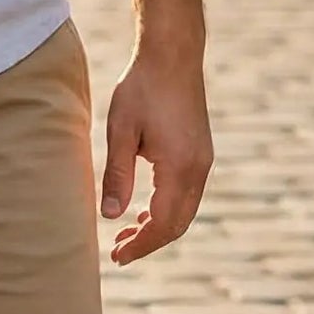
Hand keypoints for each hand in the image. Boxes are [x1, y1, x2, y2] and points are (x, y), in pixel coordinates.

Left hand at [100, 39, 213, 263]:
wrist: (172, 55)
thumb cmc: (141, 88)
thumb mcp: (120, 130)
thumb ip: (117, 175)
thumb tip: (109, 216)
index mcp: (180, 168)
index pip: (163, 224)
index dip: (141, 245)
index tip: (117, 257)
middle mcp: (199, 170)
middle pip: (178, 224)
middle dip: (149, 242)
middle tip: (118, 251)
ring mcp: (204, 161)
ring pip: (185, 210)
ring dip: (158, 226)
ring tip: (126, 234)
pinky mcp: (201, 152)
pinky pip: (187, 193)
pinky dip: (168, 208)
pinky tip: (145, 208)